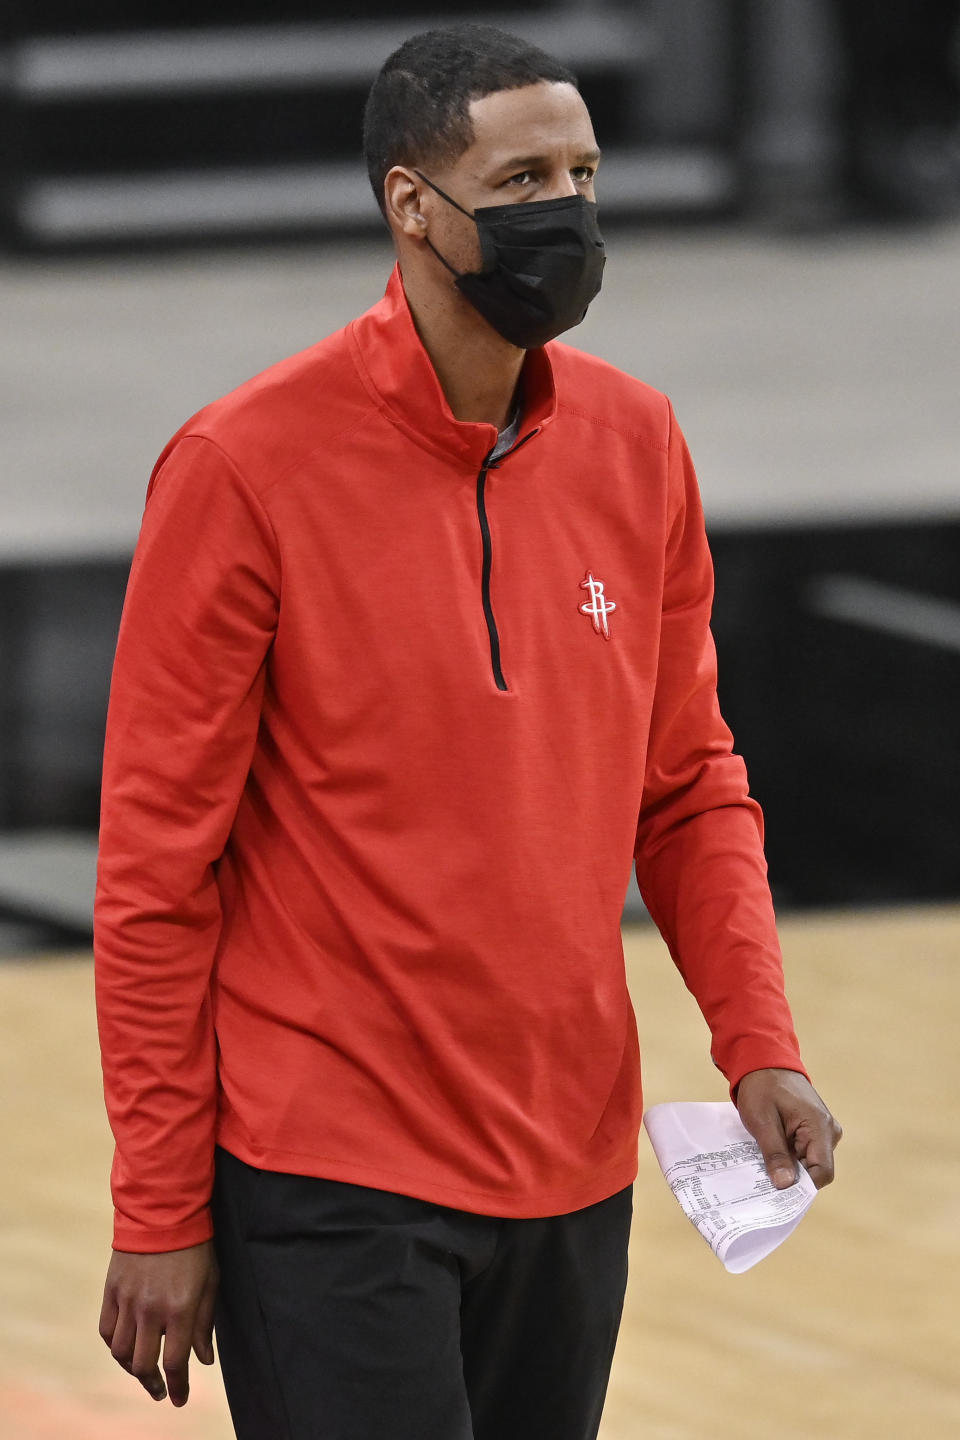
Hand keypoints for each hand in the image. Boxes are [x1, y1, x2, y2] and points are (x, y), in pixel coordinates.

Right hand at [99, 1240, 218, 1405]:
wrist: (164, 1211)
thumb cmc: (195, 1246)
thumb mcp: (210, 1282)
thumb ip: (204, 1324)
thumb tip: (204, 1360)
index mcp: (179, 1309)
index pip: (175, 1362)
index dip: (177, 1386)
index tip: (178, 1399)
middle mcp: (150, 1310)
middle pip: (143, 1364)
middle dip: (153, 1384)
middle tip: (161, 1390)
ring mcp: (127, 1301)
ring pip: (120, 1352)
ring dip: (132, 1368)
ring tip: (143, 1371)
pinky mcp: (111, 1291)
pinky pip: (106, 1330)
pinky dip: (114, 1345)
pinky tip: (125, 1348)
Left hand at [736, 1068, 841, 1190]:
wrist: (764, 1061)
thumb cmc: (762, 1086)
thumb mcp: (762, 1121)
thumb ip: (775, 1153)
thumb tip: (785, 1186)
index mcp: (819, 1127)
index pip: (821, 1173)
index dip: (801, 1188)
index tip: (777, 1194)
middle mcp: (828, 1132)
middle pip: (815, 1171)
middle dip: (791, 1179)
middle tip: (764, 1182)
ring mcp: (823, 1131)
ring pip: (808, 1164)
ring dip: (788, 1167)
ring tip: (763, 1166)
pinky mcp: (814, 1131)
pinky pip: (804, 1153)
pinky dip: (788, 1158)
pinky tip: (769, 1156)